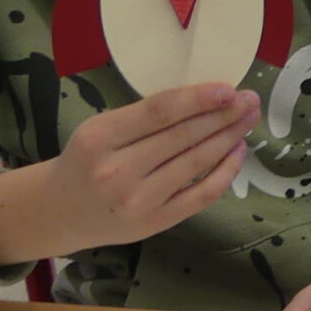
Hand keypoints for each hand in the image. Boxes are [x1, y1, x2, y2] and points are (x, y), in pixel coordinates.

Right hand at [0, 84, 258, 265]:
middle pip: (183, 137)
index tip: (227, 88)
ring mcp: (139, 200)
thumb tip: (204, 98)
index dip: (197, 99)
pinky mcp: (157, 222)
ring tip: (248, 119)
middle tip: (249, 99)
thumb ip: (142, 118)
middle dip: (223, 116)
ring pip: (196, 163)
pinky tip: (238, 151)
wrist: (60, 212)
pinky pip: (201, 195)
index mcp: (100, 138)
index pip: (158, 112)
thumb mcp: (100, 130)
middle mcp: (118, 171)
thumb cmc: (85, 161)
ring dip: (229, 138)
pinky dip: (225, 172)